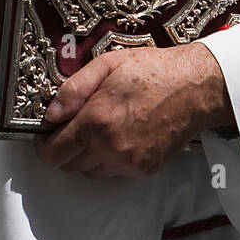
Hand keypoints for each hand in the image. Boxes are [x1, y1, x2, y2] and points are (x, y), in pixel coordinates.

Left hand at [34, 41, 233, 178]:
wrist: (195, 88)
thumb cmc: (153, 72)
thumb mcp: (107, 65)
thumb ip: (73, 89)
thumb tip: (51, 113)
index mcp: (97, 121)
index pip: (54, 153)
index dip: (44, 145)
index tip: (46, 135)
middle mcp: (110, 147)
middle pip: (69, 166)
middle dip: (64, 150)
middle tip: (72, 129)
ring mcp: (129, 162)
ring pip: (90, 172)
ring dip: (85, 157)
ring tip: (97, 131)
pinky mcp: (144, 170)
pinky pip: (114, 174)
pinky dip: (108, 161)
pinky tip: (117, 138)